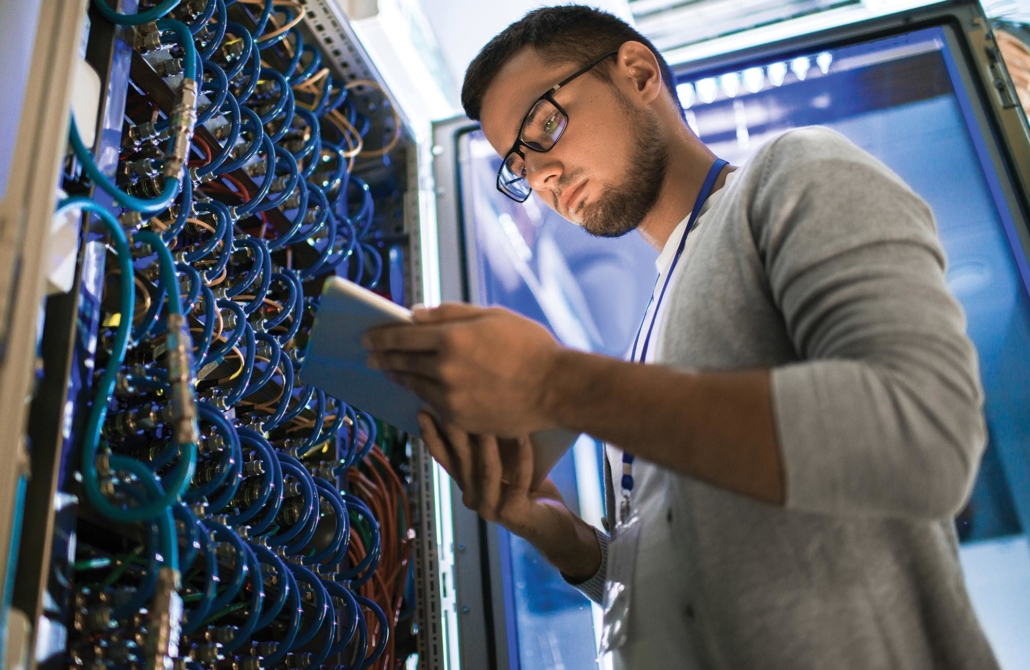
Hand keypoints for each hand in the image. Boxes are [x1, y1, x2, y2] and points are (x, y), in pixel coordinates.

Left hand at [364, 303, 562, 435]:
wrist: (556, 388)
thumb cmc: (529, 346)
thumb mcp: (491, 316)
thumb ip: (449, 314)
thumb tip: (414, 314)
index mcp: (451, 338)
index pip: (401, 336)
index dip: (380, 335)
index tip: (367, 336)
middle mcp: (445, 369)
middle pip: (402, 362)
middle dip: (383, 357)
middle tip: (370, 355)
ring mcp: (451, 398)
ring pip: (414, 386)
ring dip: (398, 376)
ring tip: (390, 371)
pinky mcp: (460, 419)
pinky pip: (432, 405)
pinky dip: (421, 394)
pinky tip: (417, 389)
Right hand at [419, 413, 600, 579]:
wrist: (554, 527)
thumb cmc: (531, 491)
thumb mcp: (506, 466)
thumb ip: (491, 448)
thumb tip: (484, 408)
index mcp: (467, 485)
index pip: (444, 459)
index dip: (433, 436)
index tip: (423, 411)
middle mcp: (472, 498)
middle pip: (462, 461)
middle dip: (456, 431)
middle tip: (453, 404)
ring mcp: (490, 509)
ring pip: (486, 470)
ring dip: (489, 441)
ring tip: (492, 415)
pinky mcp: (512, 514)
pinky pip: (518, 480)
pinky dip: (523, 457)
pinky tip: (525, 437)